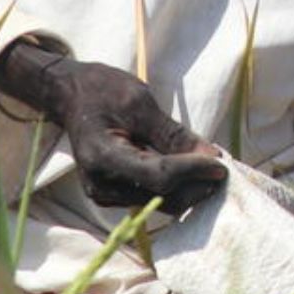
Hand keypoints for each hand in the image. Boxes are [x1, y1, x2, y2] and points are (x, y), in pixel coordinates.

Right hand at [0, 44, 225, 214]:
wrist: (71, 96)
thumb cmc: (103, 92)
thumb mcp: (140, 103)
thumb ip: (174, 134)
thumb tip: (212, 156)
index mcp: (102, 157)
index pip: (159, 175)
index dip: (193, 171)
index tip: (222, 163)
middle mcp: (101, 186)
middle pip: (163, 195)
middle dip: (197, 183)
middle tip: (223, 166)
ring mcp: (106, 195)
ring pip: (162, 202)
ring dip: (190, 187)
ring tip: (209, 166)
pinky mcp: (114, 196)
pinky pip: (153, 197)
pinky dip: (176, 186)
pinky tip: (189, 169)